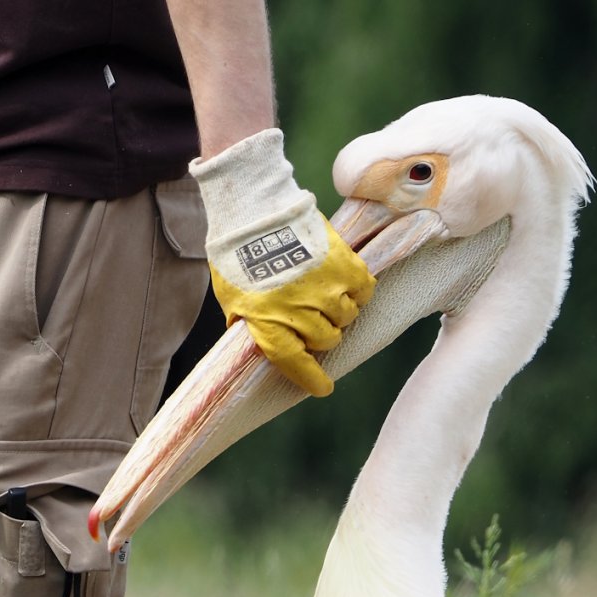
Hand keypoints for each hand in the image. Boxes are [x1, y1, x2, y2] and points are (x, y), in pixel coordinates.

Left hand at [192, 129, 375, 394]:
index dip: (311, 378)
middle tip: (312, 316)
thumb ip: (249, 325)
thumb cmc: (238, 253)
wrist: (256, 208)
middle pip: (327, 338)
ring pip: (346, 316)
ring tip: (325, 293)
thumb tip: (260, 347)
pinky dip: (358, 291)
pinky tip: (344, 283)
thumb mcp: (231, 298)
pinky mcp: (345, 266)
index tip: (323, 388)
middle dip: (320, 333)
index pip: (295, 361)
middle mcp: (299, 308)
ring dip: (338, 311)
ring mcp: (325, 288)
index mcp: (267, 319)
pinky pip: (364, 291)